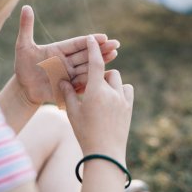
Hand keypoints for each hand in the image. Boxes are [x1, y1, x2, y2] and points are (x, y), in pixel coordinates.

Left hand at [14, 5, 119, 103]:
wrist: (23, 89)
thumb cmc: (23, 66)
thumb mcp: (23, 47)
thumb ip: (26, 27)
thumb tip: (26, 6)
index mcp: (60, 50)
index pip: (77, 44)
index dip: (90, 41)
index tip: (103, 36)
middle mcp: (68, 61)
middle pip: (87, 54)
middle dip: (101, 49)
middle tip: (116, 44)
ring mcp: (70, 74)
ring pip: (88, 67)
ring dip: (101, 62)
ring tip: (114, 55)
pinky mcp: (69, 87)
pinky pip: (83, 83)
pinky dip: (93, 80)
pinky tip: (105, 77)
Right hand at [60, 35, 133, 163]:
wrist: (105, 153)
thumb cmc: (85, 133)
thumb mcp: (72, 113)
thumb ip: (68, 94)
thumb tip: (63, 80)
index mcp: (95, 92)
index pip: (95, 63)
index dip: (93, 48)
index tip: (92, 38)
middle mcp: (111, 92)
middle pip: (107, 72)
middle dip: (98, 75)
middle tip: (89, 87)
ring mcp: (122, 100)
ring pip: (117, 80)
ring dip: (109, 82)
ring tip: (100, 94)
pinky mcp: (129, 107)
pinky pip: (127, 89)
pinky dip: (120, 89)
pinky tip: (113, 98)